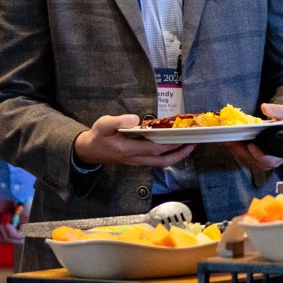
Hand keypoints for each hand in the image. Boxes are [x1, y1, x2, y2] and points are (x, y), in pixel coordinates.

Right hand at [0, 197, 26, 245]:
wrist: (6, 187)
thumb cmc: (3, 195)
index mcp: (15, 219)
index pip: (11, 236)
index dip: (2, 241)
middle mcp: (22, 222)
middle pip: (14, 241)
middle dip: (3, 238)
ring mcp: (27, 223)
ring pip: (18, 241)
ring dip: (6, 236)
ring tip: (2, 225)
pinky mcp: (30, 223)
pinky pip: (21, 237)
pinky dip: (11, 233)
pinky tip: (6, 224)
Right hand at [74, 113, 194, 167]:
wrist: (89, 151)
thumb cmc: (97, 136)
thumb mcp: (103, 124)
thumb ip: (119, 121)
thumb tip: (136, 119)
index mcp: (127, 149)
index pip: (153, 149)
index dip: (169, 145)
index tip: (182, 138)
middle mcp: (134, 158)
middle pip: (161, 161)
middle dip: (179, 154)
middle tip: (193, 144)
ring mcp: (136, 161)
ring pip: (160, 163)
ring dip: (176, 156)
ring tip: (188, 145)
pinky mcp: (137, 160)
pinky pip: (156, 161)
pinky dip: (168, 155)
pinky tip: (174, 147)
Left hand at [220, 103, 282, 173]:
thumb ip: (277, 111)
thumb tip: (264, 107)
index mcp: (277, 154)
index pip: (266, 159)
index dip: (258, 154)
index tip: (250, 145)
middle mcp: (267, 161)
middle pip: (250, 159)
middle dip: (238, 149)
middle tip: (226, 140)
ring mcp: (258, 161)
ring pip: (243, 157)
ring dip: (232, 148)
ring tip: (222, 138)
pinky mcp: (251, 157)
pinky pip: (240, 154)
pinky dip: (232, 147)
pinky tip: (224, 139)